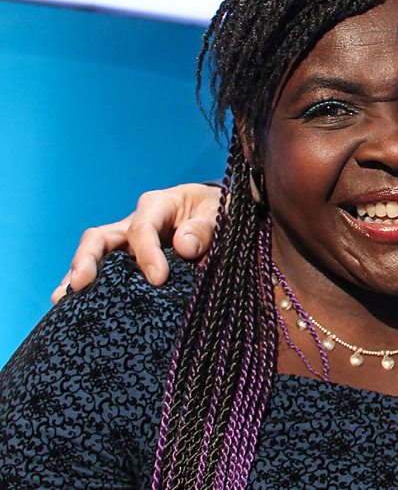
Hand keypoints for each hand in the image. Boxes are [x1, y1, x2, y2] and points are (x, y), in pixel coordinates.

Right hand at [55, 183, 221, 301]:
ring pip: (94, 257)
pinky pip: (103, 275)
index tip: (159, 279)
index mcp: (157, 205)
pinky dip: (90, 290)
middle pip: (100, 238)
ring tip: (62, 301)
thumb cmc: (216, 212)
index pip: (142, 228)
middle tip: (81, 284)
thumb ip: (204, 228)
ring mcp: (126, 245)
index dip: (147, 253)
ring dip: (77, 277)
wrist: (217, 217)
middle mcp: (133, 223)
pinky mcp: (127, 265)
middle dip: (88, 259)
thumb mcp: (218, 212)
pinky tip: (76, 310)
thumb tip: (184, 247)